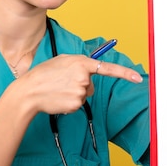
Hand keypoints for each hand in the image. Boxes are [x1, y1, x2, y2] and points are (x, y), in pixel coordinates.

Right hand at [17, 54, 142, 115]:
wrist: (29, 91)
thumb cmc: (43, 75)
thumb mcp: (61, 61)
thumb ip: (78, 63)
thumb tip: (89, 70)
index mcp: (81, 62)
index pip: (108, 68)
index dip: (124, 73)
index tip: (137, 78)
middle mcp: (83, 77)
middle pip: (91, 84)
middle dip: (81, 84)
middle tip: (62, 82)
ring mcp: (80, 91)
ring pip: (84, 95)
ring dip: (74, 93)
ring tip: (58, 89)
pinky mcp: (76, 104)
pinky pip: (78, 104)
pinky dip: (69, 102)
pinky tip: (58, 98)